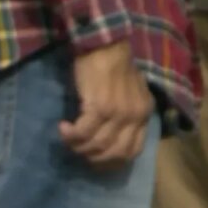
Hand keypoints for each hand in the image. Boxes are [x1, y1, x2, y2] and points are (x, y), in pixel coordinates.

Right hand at [59, 41, 153, 169]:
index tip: (94, 160)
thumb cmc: (112, 66)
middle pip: (114, 153)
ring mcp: (118, 113)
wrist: (104, 45)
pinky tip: (63, 127)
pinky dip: (70, 135)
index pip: (133, 151)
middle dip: (92, 157)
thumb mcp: (128, 92)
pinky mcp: (100, 107)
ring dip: (77, 146)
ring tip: (67, 137)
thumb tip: (107, 135)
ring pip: (97, 145)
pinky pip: (83, 133)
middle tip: (77, 150)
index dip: (112, 162)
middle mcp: (135, 116)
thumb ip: (124, 113)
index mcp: (144, 113)